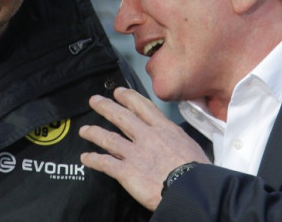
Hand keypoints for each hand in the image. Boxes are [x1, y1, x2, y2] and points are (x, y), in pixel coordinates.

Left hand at [79, 87, 209, 210]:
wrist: (190, 189)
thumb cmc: (197, 171)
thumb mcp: (189, 144)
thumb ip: (175, 138)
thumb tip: (172, 138)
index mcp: (163, 129)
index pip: (142, 107)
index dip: (127, 97)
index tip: (118, 92)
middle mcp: (146, 136)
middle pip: (121, 117)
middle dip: (105, 107)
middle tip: (94, 100)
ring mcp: (134, 153)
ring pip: (108, 138)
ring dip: (94, 132)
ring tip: (84, 130)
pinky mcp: (126, 171)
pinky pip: (105, 163)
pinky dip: (93, 160)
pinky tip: (85, 158)